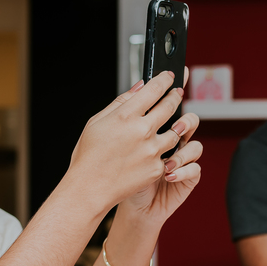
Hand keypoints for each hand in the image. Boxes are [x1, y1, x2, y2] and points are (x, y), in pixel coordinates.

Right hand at [66, 69, 199, 214]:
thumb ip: (121, 102)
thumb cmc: (89, 155)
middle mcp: (142, 130)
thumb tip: (141, 87)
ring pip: (176, 130)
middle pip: (170, 105)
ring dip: (177, 123)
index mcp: (125, 115)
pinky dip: (166, 150)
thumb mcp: (96, 122)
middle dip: (175, 96)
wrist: (90, 189)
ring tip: (175, 121)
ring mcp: (152, 150)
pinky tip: (162, 147)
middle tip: (178, 92)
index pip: (154, 88)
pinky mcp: (157, 168)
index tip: (169, 76)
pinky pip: (169, 154)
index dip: (165, 79)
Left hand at [119, 69, 201, 224]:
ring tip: (168, 159)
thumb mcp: (115, 134)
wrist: (111, 198)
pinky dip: (183, 170)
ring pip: (195, 146)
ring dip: (183, 151)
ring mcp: (180, 159)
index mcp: (156, 128)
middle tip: (176, 126)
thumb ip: (126, 109)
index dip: (176, 91)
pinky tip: (168, 173)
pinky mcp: (185, 178)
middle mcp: (172, 141)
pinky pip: (195, 169)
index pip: (170, 105)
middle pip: (189, 122)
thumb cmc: (114, 167)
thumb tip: (140, 85)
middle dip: (185, 122)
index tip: (177, 81)